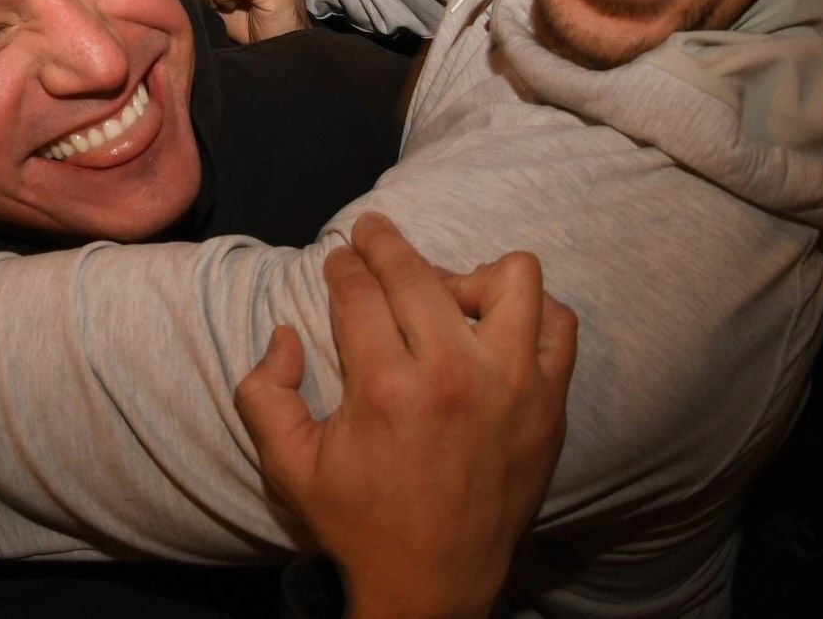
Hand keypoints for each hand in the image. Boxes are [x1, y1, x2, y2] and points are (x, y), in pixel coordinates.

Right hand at [235, 214, 576, 618]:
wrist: (435, 584)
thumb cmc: (361, 522)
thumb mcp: (287, 467)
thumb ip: (263, 392)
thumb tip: (284, 335)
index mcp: (386, 390)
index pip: (360, 290)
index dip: (343, 265)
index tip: (340, 259)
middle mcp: (454, 377)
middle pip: (420, 273)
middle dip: (386, 244)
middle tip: (373, 238)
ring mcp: (514, 387)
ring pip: (509, 280)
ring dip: (470, 277)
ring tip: (446, 298)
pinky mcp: (549, 404)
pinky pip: (559, 325)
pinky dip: (530, 314)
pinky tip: (496, 328)